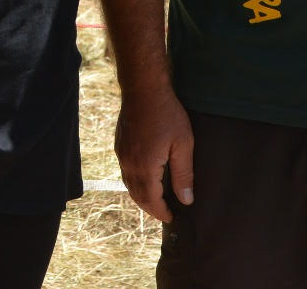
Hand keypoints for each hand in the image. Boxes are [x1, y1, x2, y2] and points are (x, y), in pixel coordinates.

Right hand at [115, 85, 193, 222]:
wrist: (143, 88)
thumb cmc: (167, 114)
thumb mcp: (183, 144)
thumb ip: (184, 174)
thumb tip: (186, 200)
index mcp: (145, 167)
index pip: (151, 200)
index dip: (161, 212)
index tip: (172, 218)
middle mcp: (128, 163)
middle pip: (137, 196)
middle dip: (151, 208)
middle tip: (165, 213)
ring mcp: (121, 153)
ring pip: (129, 184)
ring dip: (141, 196)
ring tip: (156, 200)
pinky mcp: (119, 144)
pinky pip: (125, 171)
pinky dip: (135, 182)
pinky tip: (145, 178)